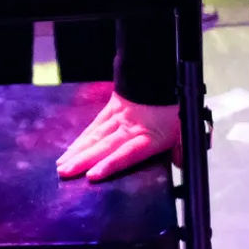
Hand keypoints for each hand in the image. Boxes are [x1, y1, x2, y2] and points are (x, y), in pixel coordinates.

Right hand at [57, 92, 181, 181]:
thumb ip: (182, 149)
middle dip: (83, 160)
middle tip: (65, 173)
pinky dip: (81, 138)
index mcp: (149, 136)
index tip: (93, 175)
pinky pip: (94, 125)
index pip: (127, 153)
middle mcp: (130, 127)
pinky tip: (72, 148)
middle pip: (104, 145)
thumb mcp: (185, 128)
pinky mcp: (112, 107)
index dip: (110, 164)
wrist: (163, 73)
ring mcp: (119, 116)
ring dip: (77, 151)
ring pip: (95, 135)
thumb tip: (181, 165)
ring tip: (62, 165)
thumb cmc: (174, 105)